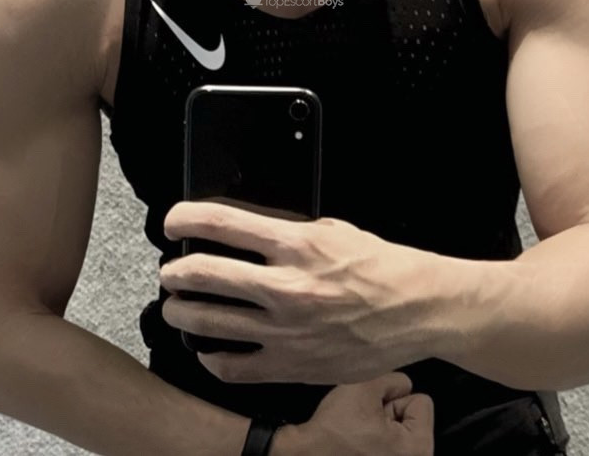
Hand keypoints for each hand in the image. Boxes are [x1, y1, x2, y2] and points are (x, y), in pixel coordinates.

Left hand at [159, 200, 439, 383]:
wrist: (417, 309)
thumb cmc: (379, 266)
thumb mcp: (332, 229)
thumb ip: (287, 231)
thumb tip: (245, 232)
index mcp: (297, 244)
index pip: (222, 223)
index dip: (186, 219)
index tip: (174, 222)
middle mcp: (287, 286)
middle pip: (205, 274)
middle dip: (176, 272)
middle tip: (171, 271)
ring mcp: (287, 330)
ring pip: (209, 322)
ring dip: (182, 313)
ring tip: (176, 307)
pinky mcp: (293, 365)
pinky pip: (234, 368)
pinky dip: (211, 358)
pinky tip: (207, 350)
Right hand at [275, 372, 434, 455]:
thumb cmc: (338, 427)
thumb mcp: (365, 388)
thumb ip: (392, 380)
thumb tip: (403, 386)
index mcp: (419, 449)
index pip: (422, 403)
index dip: (394, 400)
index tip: (373, 412)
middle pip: (413, 419)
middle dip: (389, 415)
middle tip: (365, 424)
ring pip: (400, 432)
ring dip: (382, 428)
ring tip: (360, 434)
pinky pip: (389, 447)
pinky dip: (376, 443)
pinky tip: (359, 446)